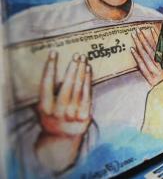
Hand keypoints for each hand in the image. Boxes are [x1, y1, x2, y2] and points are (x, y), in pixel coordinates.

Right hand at [35, 51, 91, 172]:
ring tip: (83, 59)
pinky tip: (88, 70)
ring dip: (81, 71)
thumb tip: (58, 69)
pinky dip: (88, 80)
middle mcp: (58, 111)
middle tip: (77, 55)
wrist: (62, 139)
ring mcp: (73, 114)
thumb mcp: (44, 108)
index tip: (54, 53)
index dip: (50, 67)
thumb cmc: (52, 117)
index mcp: (44, 108)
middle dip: (72, 68)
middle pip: (67, 85)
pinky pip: (88, 94)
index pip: (46, 83)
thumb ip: (50, 93)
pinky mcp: (85, 116)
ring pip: (79, 88)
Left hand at [131, 25, 162, 86]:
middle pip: (151, 50)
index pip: (161, 47)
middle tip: (137, 30)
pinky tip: (132, 49)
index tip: (151, 29)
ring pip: (145, 56)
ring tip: (134, 35)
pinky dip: (137, 57)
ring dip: (139, 45)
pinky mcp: (149, 79)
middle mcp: (162, 67)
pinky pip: (142, 66)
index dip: (155, 38)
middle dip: (144, 39)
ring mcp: (154, 73)